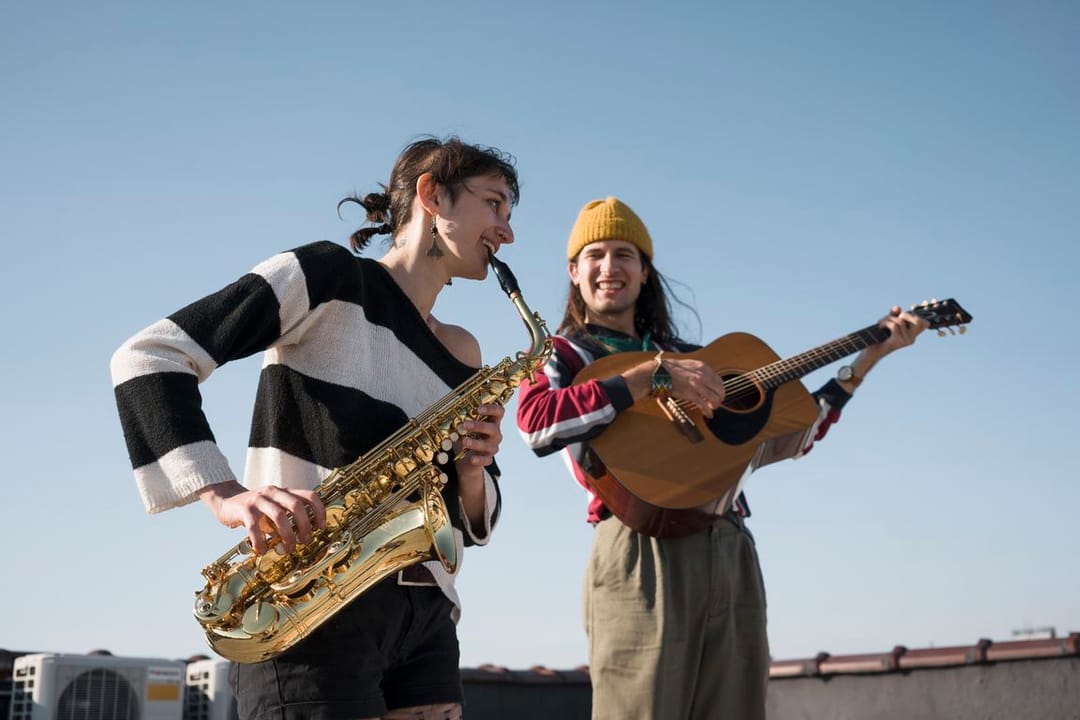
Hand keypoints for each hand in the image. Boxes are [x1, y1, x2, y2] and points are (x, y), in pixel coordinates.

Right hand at [200, 482, 325, 555]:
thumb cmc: (256, 509)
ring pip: (279, 515)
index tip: (321, 527)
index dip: (319, 510)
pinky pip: (254, 527)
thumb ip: (288, 517)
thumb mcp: (275, 508)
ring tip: (288, 549)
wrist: (226, 501)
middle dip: (304, 525)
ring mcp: (259, 500)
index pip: (309, 495)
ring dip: (287, 534)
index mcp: (284, 491)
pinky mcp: (244, 510)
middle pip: (296, 505)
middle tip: (304, 540)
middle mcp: (274, 492)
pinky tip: (262, 550)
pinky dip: (260, 541)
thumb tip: (304, 536)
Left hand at [455, 403, 504, 473]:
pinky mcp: (488, 459)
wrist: (467, 456)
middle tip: (466, 425)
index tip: (478, 409)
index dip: (491, 409)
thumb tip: (451, 416)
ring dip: (476, 443)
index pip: (499, 411)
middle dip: (480, 426)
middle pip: (493, 428)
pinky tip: (472, 459)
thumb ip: (461, 420)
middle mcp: (495, 433)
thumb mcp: (465, 426)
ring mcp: (492, 447)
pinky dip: (479, 459)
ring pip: (489, 445)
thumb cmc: (469, 435)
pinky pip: (486, 460)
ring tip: (464, 441)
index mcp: (491, 421)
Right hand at [665, 357, 725, 417]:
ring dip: (715, 405)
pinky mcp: (690, 394)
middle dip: (720, 398)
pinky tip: (708, 414)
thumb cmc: (671, 368)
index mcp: (703, 367)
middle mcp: (702, 376)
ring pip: (714, 398)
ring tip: (712, 408)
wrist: (659, 372)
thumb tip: (707, 379)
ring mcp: (697, 385)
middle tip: (717, 402)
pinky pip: (703, 405)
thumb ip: (699, 370)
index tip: (718, 394)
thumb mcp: (689, 364)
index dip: (720, 389)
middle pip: (720, 390)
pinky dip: (708, 411)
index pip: (719, 380)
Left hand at [872, 305, 928, 358]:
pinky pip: (894, 326)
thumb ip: (894, 314)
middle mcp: (912, 339)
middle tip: (894, 318)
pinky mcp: (898, 342)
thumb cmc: (879, 337)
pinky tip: (880, 326)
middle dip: (904, 314)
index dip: (917, 316)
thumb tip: (898, 307)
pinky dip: (885, 322)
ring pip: (901, 321)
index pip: (924, 323)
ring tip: (881, 322)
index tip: (904, 315)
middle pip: (918, 320)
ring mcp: (906, 341)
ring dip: (888, 318)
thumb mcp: (888, 323)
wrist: (871, 352)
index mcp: (912, 335)